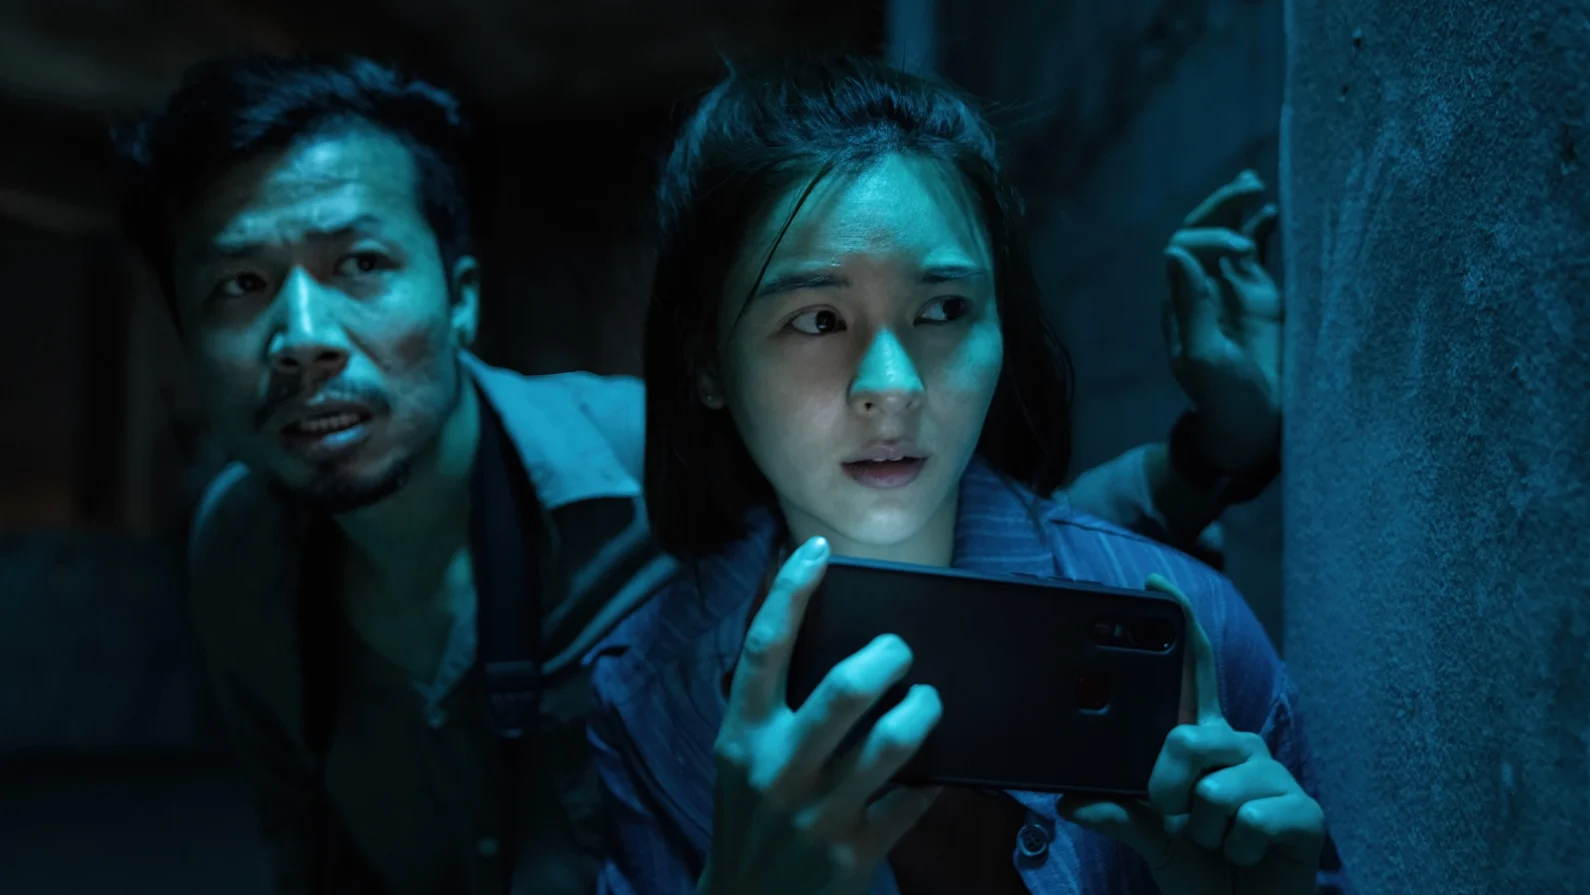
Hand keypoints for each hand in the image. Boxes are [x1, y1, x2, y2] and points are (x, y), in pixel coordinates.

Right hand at [699, 536, 943, 894]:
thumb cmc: (751, 816)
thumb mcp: (741, 756)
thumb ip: (769, 704)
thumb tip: (815, 624)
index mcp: (742, 735)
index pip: (764, 648)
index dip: (791, 591)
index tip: (818, 551)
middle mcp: (777, 770)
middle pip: (844, 690)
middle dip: (888, 655)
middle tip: (902, 650)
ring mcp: (819, 815)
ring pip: (892, 741)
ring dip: (923, 709)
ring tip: (928, 700)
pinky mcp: (857, 853)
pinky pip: (915, 797)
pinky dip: (932, 774)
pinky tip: (935, 765)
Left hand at [1058, 574, 1324, 894]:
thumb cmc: (1202, 869)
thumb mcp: (1150, 839)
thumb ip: (1117, 815)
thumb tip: (1071, 801)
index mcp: (1203, 743)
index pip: (1193, 674)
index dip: (1180, 625)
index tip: (1156, 583)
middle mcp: (1240, 747)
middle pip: (1187, 739)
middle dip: (1168, 792)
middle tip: (1179, 820)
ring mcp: (1275, 776)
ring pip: (1213, 791)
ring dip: (1204, 833)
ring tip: (1220, 843)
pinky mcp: (1304, 811)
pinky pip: (1247, 821)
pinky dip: (1234, 850)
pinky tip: (1248, 854)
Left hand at [1164, 170, 1282, 471]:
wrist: (1251, 424)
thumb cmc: (1222, 397)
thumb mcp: (1202, 357)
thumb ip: (1191, 307)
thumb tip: (1176, 252)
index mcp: (1183, 301)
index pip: (1186, 248)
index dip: (1210, 237)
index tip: (1241, 250)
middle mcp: (1203, 289)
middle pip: (1203, 233)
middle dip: (1220, 207)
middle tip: (1246, 186)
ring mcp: (1231, 291)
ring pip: (1228, 237)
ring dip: (1236, 210)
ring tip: (1253, 184)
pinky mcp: (1260, 297)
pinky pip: (1256, 254)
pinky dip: (1261, 230)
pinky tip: (1273, 212)